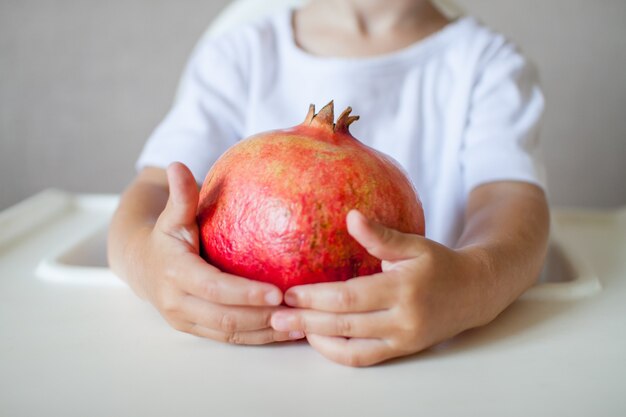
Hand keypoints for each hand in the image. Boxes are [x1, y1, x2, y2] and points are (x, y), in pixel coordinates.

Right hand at [126, 163, 304, 343]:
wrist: (140, 266)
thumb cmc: (164, 238)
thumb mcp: (172, 216)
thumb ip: (180, 195)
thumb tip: (176, 164)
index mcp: (174, 273)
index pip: (214, 288)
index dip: (245, 293)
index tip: (277, 292)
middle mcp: (177, 303)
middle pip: (226, 318)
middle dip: (264, 318)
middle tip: (299, 310)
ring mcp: (185, 321)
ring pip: (231, 334)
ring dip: (266, 332)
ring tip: (300, 323)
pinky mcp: (195, 330)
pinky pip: (230, 339)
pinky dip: (259, 337)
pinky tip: (286, 330)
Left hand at [270, 210, 486, 365]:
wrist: (474, 293)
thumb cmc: (440, 264)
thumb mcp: (415, 244)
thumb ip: (382, 236)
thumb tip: (351, 217)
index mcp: (403, 288)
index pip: (349, 297)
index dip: (315, 296)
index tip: (288, 291)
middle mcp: (402, 319)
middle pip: (344, 324)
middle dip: (306, 320)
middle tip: (275, 316)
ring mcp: (402, 339)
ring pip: (351, 347)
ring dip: (316, 340)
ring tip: (289, 329)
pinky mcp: (401, 350)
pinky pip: (364, 359)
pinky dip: (337, 353)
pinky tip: (317, 340)